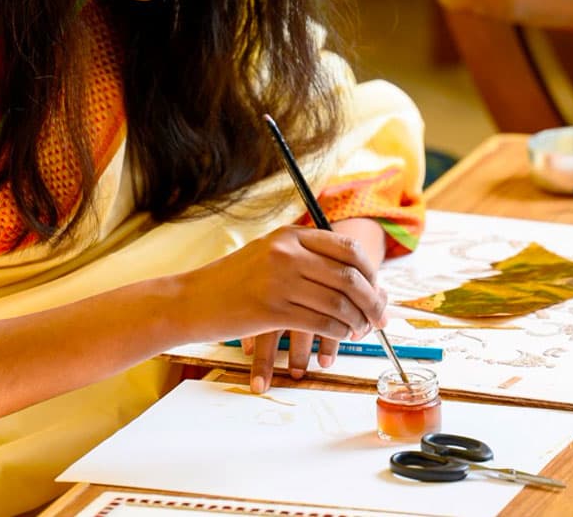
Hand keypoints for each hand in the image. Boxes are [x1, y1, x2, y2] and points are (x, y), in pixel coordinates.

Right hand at [184, 224, 387, 392]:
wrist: (191, 300)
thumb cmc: (232, 282)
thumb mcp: (268, 255)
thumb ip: (306, 259)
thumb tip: (356, 280)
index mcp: (290, 234)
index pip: (347, 247)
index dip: (371, 272)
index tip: (379, 291)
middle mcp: (287, 252)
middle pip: (350, 276)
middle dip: (373, 301)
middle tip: (381, 319)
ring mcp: (280, 279)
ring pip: (339, 302)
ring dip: (357, 321)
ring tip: (359, 331)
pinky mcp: (272, 309)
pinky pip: (321, 322)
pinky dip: (338, 333)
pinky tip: (340, 337)